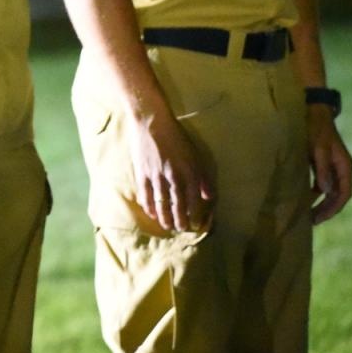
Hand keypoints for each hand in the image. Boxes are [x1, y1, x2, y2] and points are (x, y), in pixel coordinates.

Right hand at [122, 111, 214, 232]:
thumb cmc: (176, 137)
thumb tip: (208, 197)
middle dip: (180, 220)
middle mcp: (174, 178)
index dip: (195, 215)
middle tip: (181, 229)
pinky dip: (149, 206)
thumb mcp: (195, 155)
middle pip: (178, 206)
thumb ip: (202, 178)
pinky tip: (152, 214)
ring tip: (168, 226)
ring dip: (165, 217)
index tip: (196, 224)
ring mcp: (156, 177)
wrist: (151, 123)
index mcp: (189, 173)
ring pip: (161, 204)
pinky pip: (146, 196)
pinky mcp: (142, 174)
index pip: (194, 201)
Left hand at [307, 106, 351, 223]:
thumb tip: (325, 190)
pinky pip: (321, 182)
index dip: (333, 208)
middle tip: (311, 221)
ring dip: (320, 202)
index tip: (319, 218)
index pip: (344, 193)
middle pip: (337, 195)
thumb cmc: (315, 128)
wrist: (312, 110)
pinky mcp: (321, 162)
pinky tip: (302, 198)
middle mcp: (341, 168)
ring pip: (329, 190)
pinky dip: (314, 192)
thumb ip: (321, 169)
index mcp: (344, 166)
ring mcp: (332, 165)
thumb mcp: (317, 148)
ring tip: (307, 214)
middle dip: (326, 209)